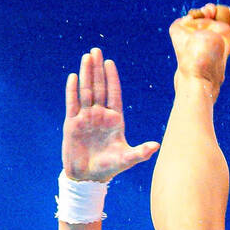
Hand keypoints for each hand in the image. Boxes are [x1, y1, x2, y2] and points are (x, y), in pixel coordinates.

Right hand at [63, 47, 158, 181]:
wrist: (88, 178)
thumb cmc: (109, 168)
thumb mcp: (127, 159)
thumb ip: (141, 152)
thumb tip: (157, 145)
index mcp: (115, 120)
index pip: (114, 94)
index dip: (112, 79)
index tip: (110, 63)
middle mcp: (100, 115)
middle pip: (99, 88)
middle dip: (97, 69)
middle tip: (96, 51)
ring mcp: (86, 118)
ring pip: (86, 91)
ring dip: (86, 74)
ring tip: (86, 57)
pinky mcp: (72, 123)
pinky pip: (72, 103)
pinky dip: (72, 90)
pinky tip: (73, 77)